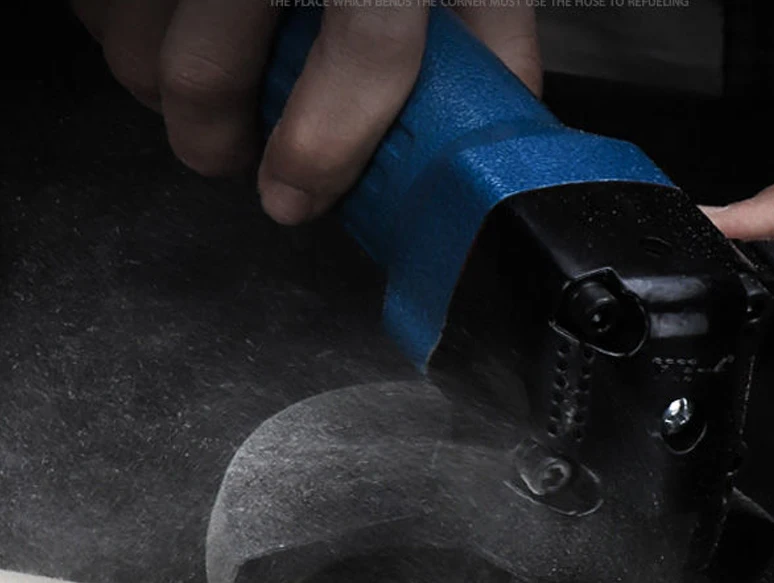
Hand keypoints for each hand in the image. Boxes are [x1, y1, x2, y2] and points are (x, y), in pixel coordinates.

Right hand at [71, 1, 541, 225]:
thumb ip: (487, 28)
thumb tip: (497, 118)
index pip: (362, 43)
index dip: (328, 141)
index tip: (297, 193)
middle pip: (203, 71)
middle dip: (215, 141)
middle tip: (238, 151)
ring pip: (132, 45)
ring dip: (165, 85)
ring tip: (208, 72)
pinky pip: (96, 4)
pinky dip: (126, 24)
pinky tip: (173, 12)